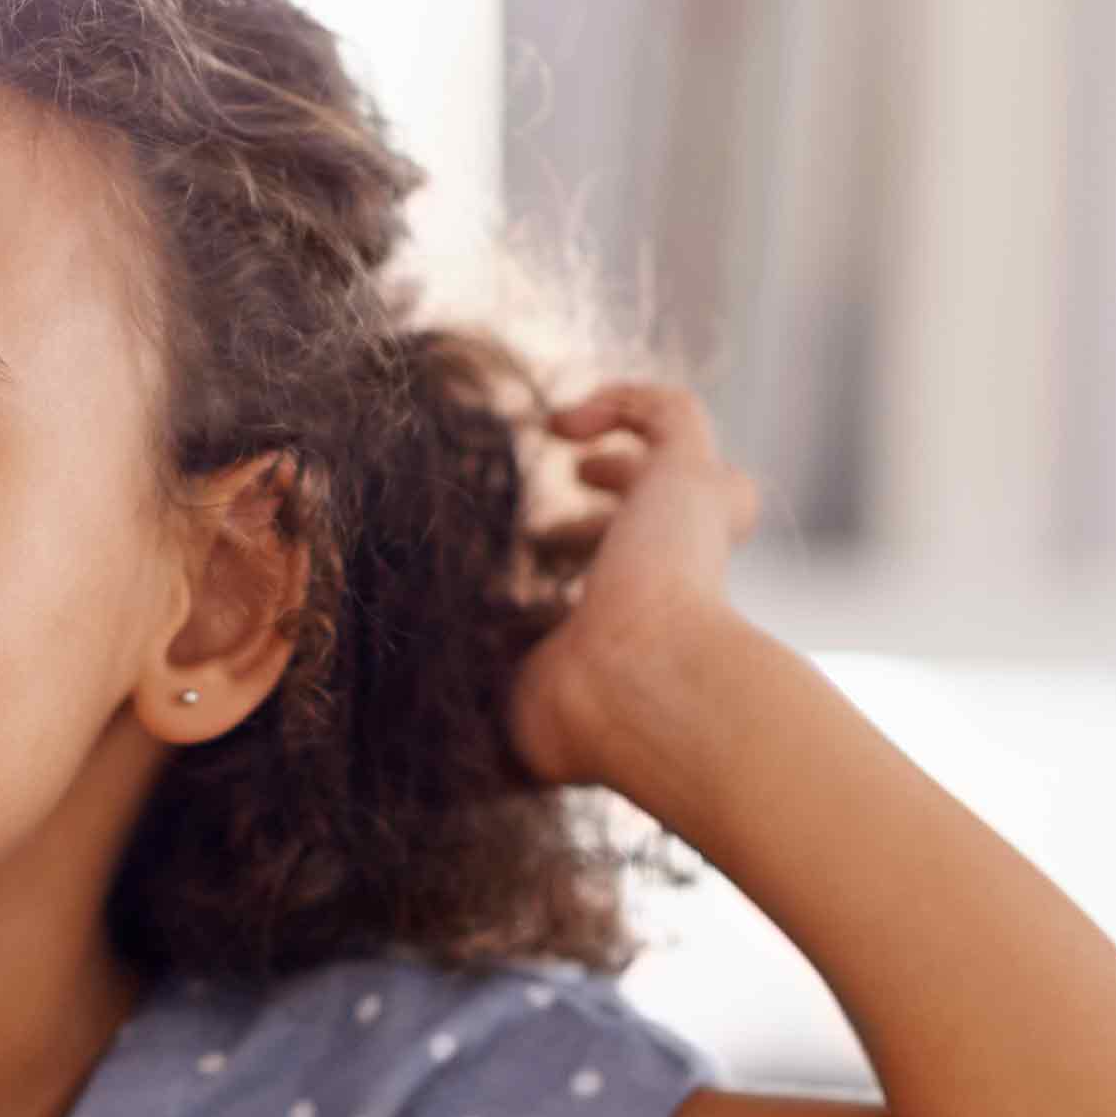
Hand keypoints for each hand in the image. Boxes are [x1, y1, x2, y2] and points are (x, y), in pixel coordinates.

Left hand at [510, 380, 765, 791]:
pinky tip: (560, 425)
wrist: (636, 693)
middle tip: (555, 520)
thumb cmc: (577, 714)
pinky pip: (673, 412)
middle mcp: (685, 573)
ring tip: (567, 449)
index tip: (540, 558)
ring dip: (625, 451)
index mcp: (649, 624)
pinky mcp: (694, 478)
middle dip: (618, 505)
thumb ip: (491, 675)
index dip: (591, 557)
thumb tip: (421, 686)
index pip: (635, 580)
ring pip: (688, 459)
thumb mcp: (518, 693)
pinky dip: (622, 402)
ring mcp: (694, 522)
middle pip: (672, 518)